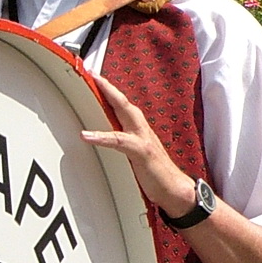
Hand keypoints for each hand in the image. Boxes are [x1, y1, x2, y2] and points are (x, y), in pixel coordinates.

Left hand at [81, 75, 197, 215]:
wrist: (175, 189)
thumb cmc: (155, 175)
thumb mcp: (135, 157)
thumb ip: (123, 146)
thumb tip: (107, 142)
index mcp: (139, 130)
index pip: (122, 106)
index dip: (110, 92)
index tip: (95, 79)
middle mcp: (141, 130)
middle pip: (123, 102)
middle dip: (108, 86)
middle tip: (91, 73)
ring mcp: (143, 139)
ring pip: (124, 113)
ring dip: (108, 98)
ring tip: (92, 86)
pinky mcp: (141, 152)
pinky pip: (119, 141)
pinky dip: (102, 137)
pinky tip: (87, 136)